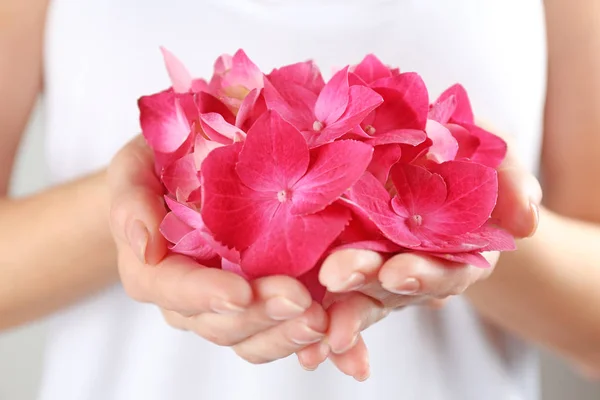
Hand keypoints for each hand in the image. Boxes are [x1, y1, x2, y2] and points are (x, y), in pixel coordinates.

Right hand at [107, 136, 327, 363]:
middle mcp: (190, 297)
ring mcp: (229, 304)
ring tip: (324, 321)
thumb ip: (132, 199)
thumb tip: (143, 242)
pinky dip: (316, 344)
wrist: (192, 168)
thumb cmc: (160, 163)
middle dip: (260, 316)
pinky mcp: (265, 302)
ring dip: (288, 334)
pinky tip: (347, 351)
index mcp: (155, 267)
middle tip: (302, 302)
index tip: (240, 293)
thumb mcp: (137, 166)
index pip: (170, 289)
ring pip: (253, 337)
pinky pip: (284, 330)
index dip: (202, 295)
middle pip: (219, 323)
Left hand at [297, 128, 542, 379]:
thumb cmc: (465, 155)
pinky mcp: (346, 255)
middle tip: (338, 275)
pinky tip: (304, 325)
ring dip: (339, 303)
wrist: (429, 157)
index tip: (400, 271)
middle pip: (392, 286)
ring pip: (358, 292)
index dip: (425, 275)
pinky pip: (330, 283)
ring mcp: (379, 266)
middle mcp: (415, 266)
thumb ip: (511, 183)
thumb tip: (524, 221)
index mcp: (455, 250)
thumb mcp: (493, 155)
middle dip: (367, 284)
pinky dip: (320, 307)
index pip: (445, 271)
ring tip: (318, 306)